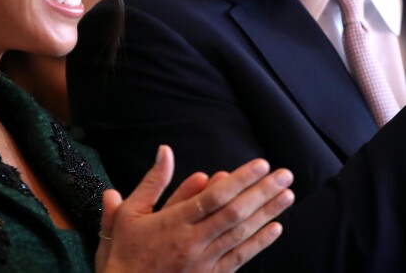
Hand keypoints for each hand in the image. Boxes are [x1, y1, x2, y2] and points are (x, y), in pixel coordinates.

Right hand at [95, 146, 293, 272]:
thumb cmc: (126, 252)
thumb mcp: (129, 212)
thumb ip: (152, 181)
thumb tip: (165, 151)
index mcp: (174, 223)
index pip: (214, 197)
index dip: (240, 180)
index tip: (260, 164)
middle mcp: (194, 242)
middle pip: (234, 213)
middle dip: (262, 192)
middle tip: (284, 174)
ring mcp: (204, 262)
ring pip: (241, 234)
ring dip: (267, 213)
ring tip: (287, 195)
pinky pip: (239, 259)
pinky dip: (259, 243)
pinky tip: (275, 228)